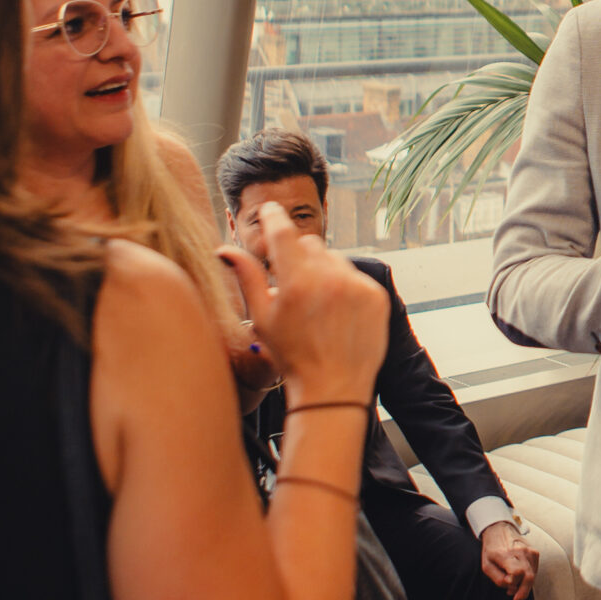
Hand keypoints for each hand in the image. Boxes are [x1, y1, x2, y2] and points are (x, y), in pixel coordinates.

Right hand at [219, 204, 387, 405]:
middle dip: (298, 257)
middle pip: (309, 244)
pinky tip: (336, 312)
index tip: (270, 210)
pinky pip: (355, 276)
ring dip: (322, 272)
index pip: (282, 233)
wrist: (333, 389)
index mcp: (296, 283)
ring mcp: (357, 286)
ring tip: (317, 306)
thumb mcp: (262, 319)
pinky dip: (344, 286)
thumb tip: (224, 249)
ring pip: (334, 259)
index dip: (273, 218)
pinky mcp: (376, 295)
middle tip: (292, 285)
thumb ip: (246, 278)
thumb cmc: (292, 357)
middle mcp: (329, 279)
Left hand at [480, 521, 538, 599]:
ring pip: (533, 574)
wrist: (499, 529)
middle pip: (528, 576)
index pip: (516, 572)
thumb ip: (497, 578)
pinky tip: (520, 577)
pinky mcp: (535, 552)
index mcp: (505, 554)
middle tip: (517, 599)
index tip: (509, 590)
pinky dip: (528, 577)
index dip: (514, 584)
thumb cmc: (491, 549)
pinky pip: (534, 570)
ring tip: (515, 585)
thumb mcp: (486, 565)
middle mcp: (520, 551)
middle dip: (524, 591)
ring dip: (525, 585)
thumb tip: (511, 587)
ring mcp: (529, 551)